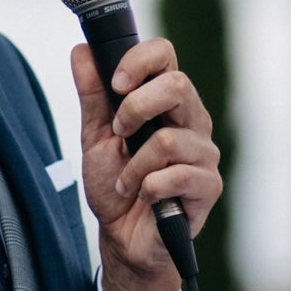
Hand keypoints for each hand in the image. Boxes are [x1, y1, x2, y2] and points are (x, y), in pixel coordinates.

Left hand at [72, 39, 221, 290]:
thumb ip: (93, 96)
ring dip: (134, 165)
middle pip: (177, 85)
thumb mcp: (95, 138)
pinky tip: (144, 197)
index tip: (114, 84)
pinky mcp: (208, 186)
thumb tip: (82, 52)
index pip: (165, 55)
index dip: (138, 61)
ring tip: (127, 182)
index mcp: (167, 102)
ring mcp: (203, 153)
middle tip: (118, 133)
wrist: (124, 238)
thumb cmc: (115, 187)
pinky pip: (178, 175)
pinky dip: (148, 188)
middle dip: (135, 109)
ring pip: (170, 139)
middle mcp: (191, 121)